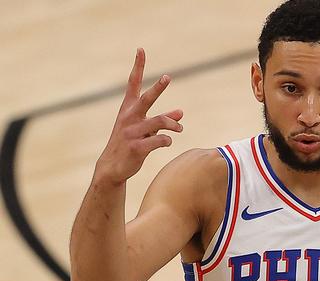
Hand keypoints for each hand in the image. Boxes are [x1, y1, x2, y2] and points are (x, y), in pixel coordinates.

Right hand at [96, 48, 183, 184]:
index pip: (133, 83)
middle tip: (168, 77)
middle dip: (158, 88)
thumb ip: (163, 120)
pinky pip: (159, 140)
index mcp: (128, 109)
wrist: (113, 167)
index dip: (138, 66)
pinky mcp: (136, 147)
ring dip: (173, 124)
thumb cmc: (130, 144)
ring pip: (159, 122)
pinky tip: (167, 142)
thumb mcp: (145, 129)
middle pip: (146, 99)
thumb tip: (181, 112)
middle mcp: (129, 117)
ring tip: (180, 129)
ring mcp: (132, 132)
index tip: (141, 49)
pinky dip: (167, 141)